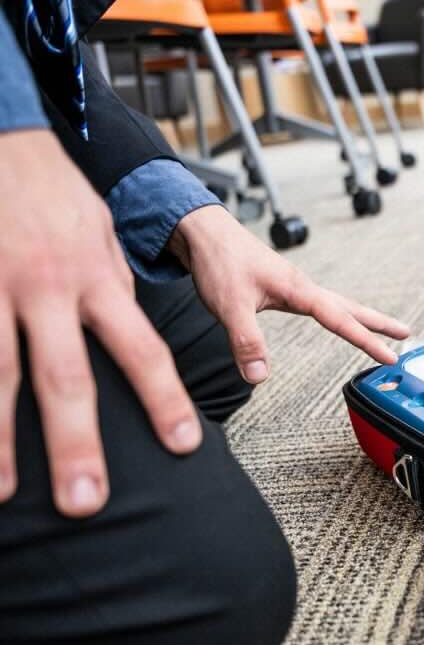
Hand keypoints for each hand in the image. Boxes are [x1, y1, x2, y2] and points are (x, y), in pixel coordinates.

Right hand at [0, 130, 200, 517]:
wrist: (1, 142)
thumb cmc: (56, 199)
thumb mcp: (102, 241)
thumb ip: (113, 296)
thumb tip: (130, 348)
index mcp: (98, 281)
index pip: (141, 349)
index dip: (163, 399)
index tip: (184, 447)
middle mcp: (48, 290)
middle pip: (65, 378)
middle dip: (76, 444)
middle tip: (89, 502)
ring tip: (2, 495)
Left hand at [168, 205, 409, 382]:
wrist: (202, 232)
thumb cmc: (218, 262)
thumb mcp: (229, 306)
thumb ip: (246, 341)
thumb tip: (259, 378)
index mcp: (298, 290)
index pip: (340, 319)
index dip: (367, 340)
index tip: (390, 357)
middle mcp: (302, 287)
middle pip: (350, 307)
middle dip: (379, 323)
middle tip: (407, 335)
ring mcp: (294, 286)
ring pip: (338, 304)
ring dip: (361, 317)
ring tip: (383, 328)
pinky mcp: (283, 287)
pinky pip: (321, 304)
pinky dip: (338, 313)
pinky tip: (336, 318)